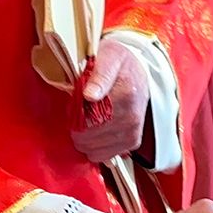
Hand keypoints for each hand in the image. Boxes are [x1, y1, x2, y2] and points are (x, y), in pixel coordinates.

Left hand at [72, 39, 149, 162]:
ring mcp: (132, 132)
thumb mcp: (109, 56)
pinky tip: (95, 132)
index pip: (87, 119)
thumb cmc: (119, 63)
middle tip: (79, 112)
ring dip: (83, 138)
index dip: (74, 114)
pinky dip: (93, 147)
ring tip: (87, 121)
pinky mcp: (132, 142)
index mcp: (125, 94)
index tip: (76, 102)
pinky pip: (102, 155)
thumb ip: (99, 74)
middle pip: (88, 136)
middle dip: (76, 126)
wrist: (139, 72)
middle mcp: (131, 117)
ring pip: (92, 148)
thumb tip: (90, 95)